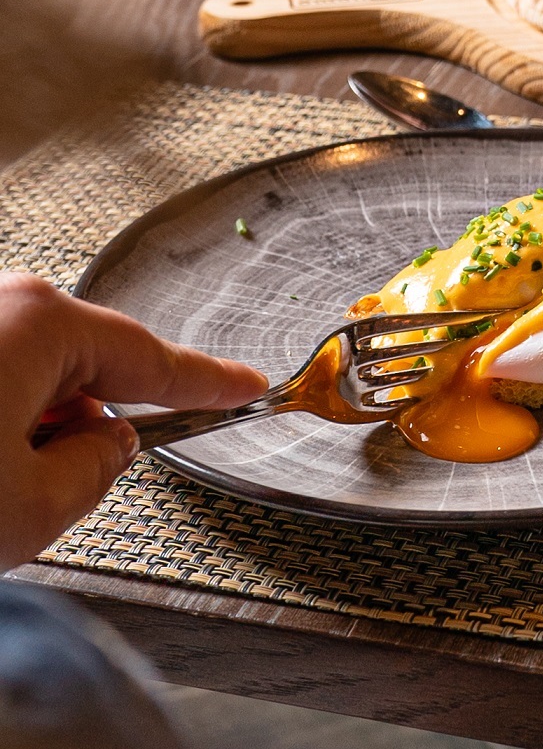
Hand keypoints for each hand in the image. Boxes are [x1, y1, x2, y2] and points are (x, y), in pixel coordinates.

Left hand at [0, 274, 267, 568]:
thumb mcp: (26, 508)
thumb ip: (96, 472)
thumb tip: (109, 447)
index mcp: (40, 323)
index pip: (152, 361)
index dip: (210, 383)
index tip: (248, 384)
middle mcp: (4, 303)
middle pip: (83, 376)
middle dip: (76, 432)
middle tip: (32, 491)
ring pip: (30, 384)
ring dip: (22, 434)